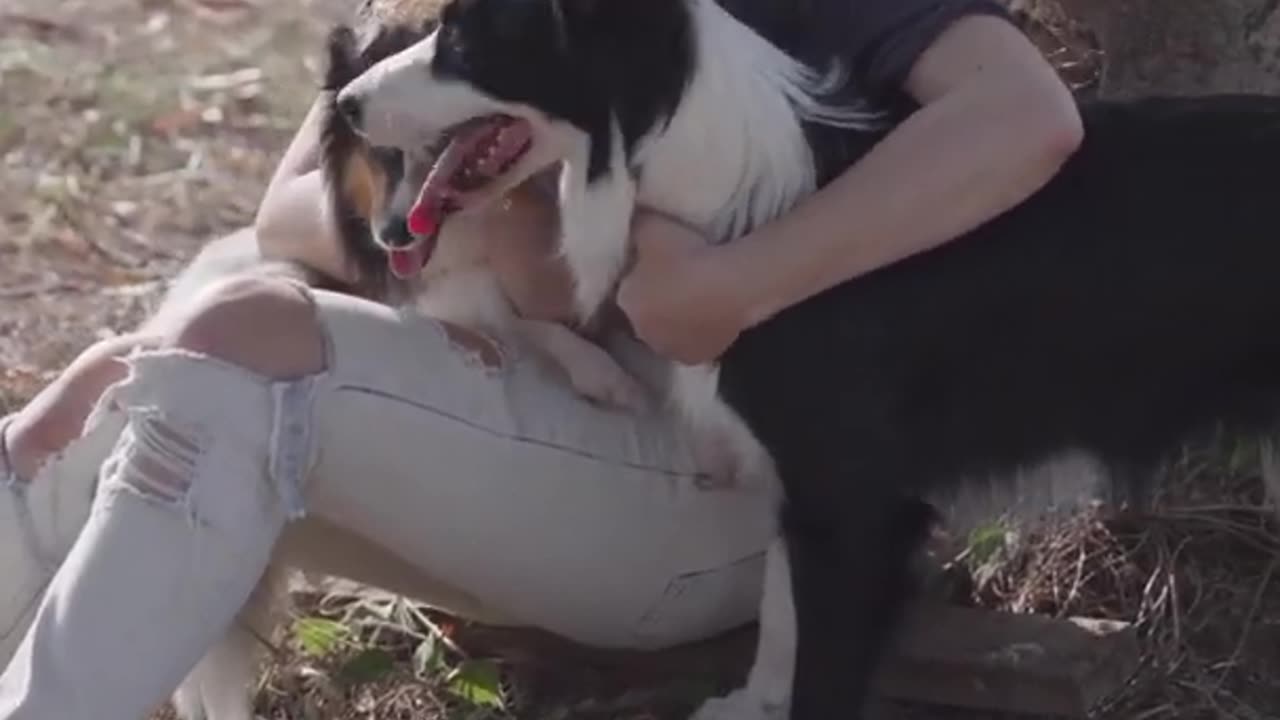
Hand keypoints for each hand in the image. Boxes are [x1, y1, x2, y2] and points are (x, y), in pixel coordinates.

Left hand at [616, 212, 745, 364]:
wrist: (730, 287)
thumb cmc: (687, 255)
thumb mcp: (652, 226)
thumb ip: (637, 229)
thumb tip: (633, 225)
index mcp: (627, 301)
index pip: (626, 288)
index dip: (640, 276)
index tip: (656, 263)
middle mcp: (643, 332)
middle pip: (645, 314)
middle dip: (655, 302)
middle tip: (677, 281)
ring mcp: (670, 350)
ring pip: (668, 333)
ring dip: (675, 320)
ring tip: (696, 298)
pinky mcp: (697, 359)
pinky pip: (692, 343)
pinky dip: (697, 332)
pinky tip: (709, 314)